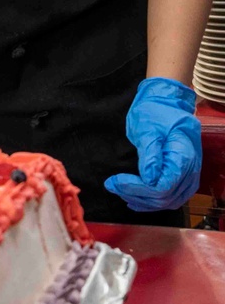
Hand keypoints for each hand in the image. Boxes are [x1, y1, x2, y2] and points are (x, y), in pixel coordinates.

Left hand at [104, 76, 201, 210]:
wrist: (166, 102)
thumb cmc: (156, 111)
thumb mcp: (147, 128)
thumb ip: (150, 155)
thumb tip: (148, 180)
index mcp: (183, 154)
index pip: (164, 185)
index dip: (139, 188)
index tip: (117, 181)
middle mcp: (191, 168)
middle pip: (166, 196)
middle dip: (137, 195)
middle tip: (112, 185)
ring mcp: (189, 173)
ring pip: (169, 201)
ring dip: (144, 201)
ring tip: (120, 192)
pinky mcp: (183, 175)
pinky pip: (172, 196)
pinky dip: (153, 201)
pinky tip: (135, 199)